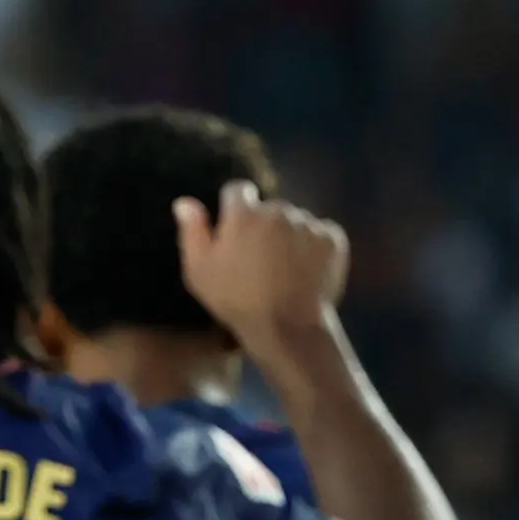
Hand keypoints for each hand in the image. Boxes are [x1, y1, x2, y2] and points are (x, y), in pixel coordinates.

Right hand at [175, 181, 347, 350]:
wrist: (288, 329)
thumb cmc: (236, 302)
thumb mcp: (199, 271)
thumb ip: (192, 232)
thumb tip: (185, 202)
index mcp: (243, 213)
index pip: (238, 190)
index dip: (235, 209)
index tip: (237, 231)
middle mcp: (277, 210)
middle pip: (270, 208)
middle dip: (265, 226)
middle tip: (263, 260)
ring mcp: (307, 224)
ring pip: (297, 221)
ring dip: (292, 236)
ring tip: (287, 270)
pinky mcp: (332, 240)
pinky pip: (323, 233)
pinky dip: (317, 247)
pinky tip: (307, 271)